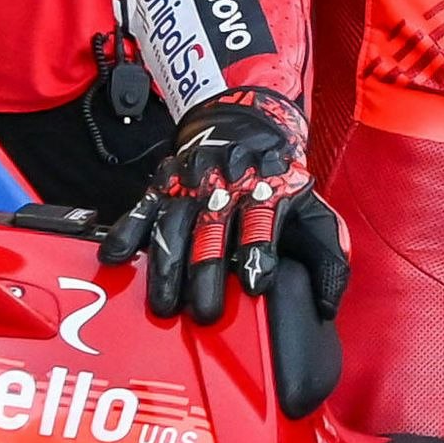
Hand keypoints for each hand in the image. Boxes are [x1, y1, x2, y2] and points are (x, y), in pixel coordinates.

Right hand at [97, 88, 349, 326]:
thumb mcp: (315, 213)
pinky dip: (126, 232)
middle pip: (213, 230)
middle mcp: (225, 184)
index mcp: (267, 190)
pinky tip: (115, 259)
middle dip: (207, 273)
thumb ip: (329, 258)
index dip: (259, 252)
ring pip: (174, 224)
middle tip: (204, 313)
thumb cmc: (281, 187)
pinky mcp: (163, 183)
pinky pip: (141, 208)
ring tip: (164, 307)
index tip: (255, 285)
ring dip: (167, 267)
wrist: (245, 128)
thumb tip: (328, 306)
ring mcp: (191, 183)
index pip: (262, 222)